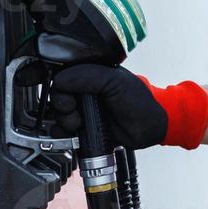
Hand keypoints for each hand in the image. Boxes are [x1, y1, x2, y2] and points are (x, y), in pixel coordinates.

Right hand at [49, 64, 207, 149]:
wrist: (150, 127)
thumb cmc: (139, 101)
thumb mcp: (114, 81)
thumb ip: (87, 76)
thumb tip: (59, 80)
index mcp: (91, 75)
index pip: (62, 76)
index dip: (59, 86)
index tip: (67, 96)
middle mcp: (85, 92)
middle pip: (56, 96)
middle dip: (61, 105)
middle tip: (74, 110)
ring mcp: (84, 109)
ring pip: (58, 114)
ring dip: (63, 120)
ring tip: (78, 123)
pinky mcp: (85, 127)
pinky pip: (63, 130)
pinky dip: (62, 133)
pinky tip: (74, 133)